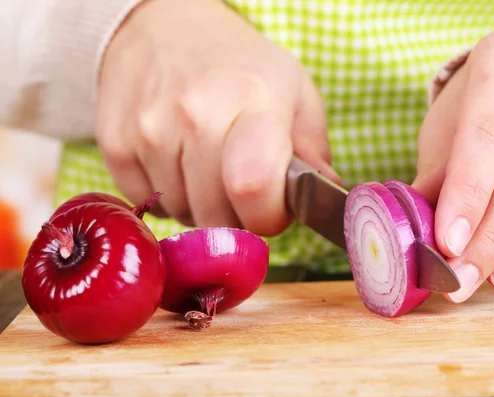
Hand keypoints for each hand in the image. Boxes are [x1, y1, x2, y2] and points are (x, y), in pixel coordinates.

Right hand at [95, 0, 339, 235]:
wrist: (159, 28)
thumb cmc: (238, 65)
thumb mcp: (293, 89)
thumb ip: (314, 148)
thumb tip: (326, 197)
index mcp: (253, 97)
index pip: (255, 187)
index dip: (268, 215)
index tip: (271, 207)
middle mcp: (196, 113)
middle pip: (217, 216)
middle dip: (236, 217)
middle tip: (240, 186)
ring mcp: (149, 129)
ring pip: (183, 214)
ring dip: (201, 206)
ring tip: (207, 165)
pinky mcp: (115, 144)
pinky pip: (148, 203)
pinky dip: (167, 196)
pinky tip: (176, 161)